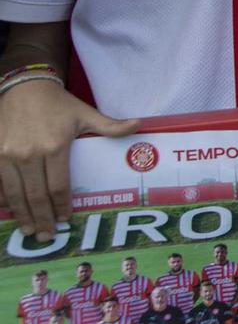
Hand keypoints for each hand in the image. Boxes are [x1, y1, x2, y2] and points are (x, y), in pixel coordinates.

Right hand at [0, 80, 138, 241]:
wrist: (24, 87)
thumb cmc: (58, 104)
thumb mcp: (85, 114)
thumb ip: (110, 126)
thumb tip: (139, 125)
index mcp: (55, 147)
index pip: (59, 186)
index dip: (62, 206)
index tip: (65, 220)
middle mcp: (29, 154)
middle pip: (36, 196)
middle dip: (42, 219)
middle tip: (46, 236)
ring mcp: (7, 155)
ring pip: (15, 194)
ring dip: (21, 216)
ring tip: (29, 230)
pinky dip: (3, 201)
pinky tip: (10, 212)